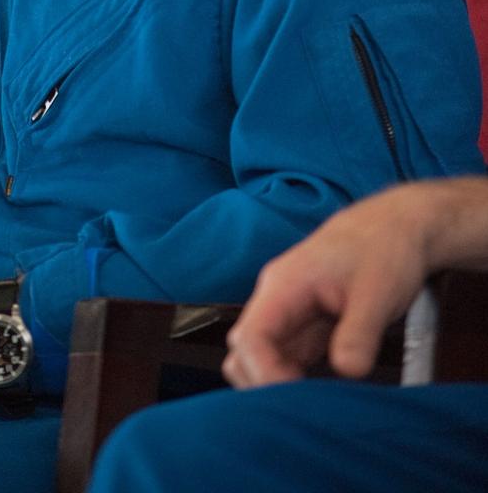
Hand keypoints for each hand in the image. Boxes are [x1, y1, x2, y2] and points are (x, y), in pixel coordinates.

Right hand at [223, 184, 434, 386]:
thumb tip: (348, 371)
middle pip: (243, 353)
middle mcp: (276, 300)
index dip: (264, 375)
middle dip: (265, 386)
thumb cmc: (384, 250)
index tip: (297, 402)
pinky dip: (295, 383)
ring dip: (279, 386)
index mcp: (283, 285)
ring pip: (259, 360)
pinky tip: (324, 395)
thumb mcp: (378, 292)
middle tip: (308, 410)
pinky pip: (284, 361)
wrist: (394, 227)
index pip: (249, 338)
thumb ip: (360, 333)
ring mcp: (287, 314)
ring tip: (319, 406)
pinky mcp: (304, 326)